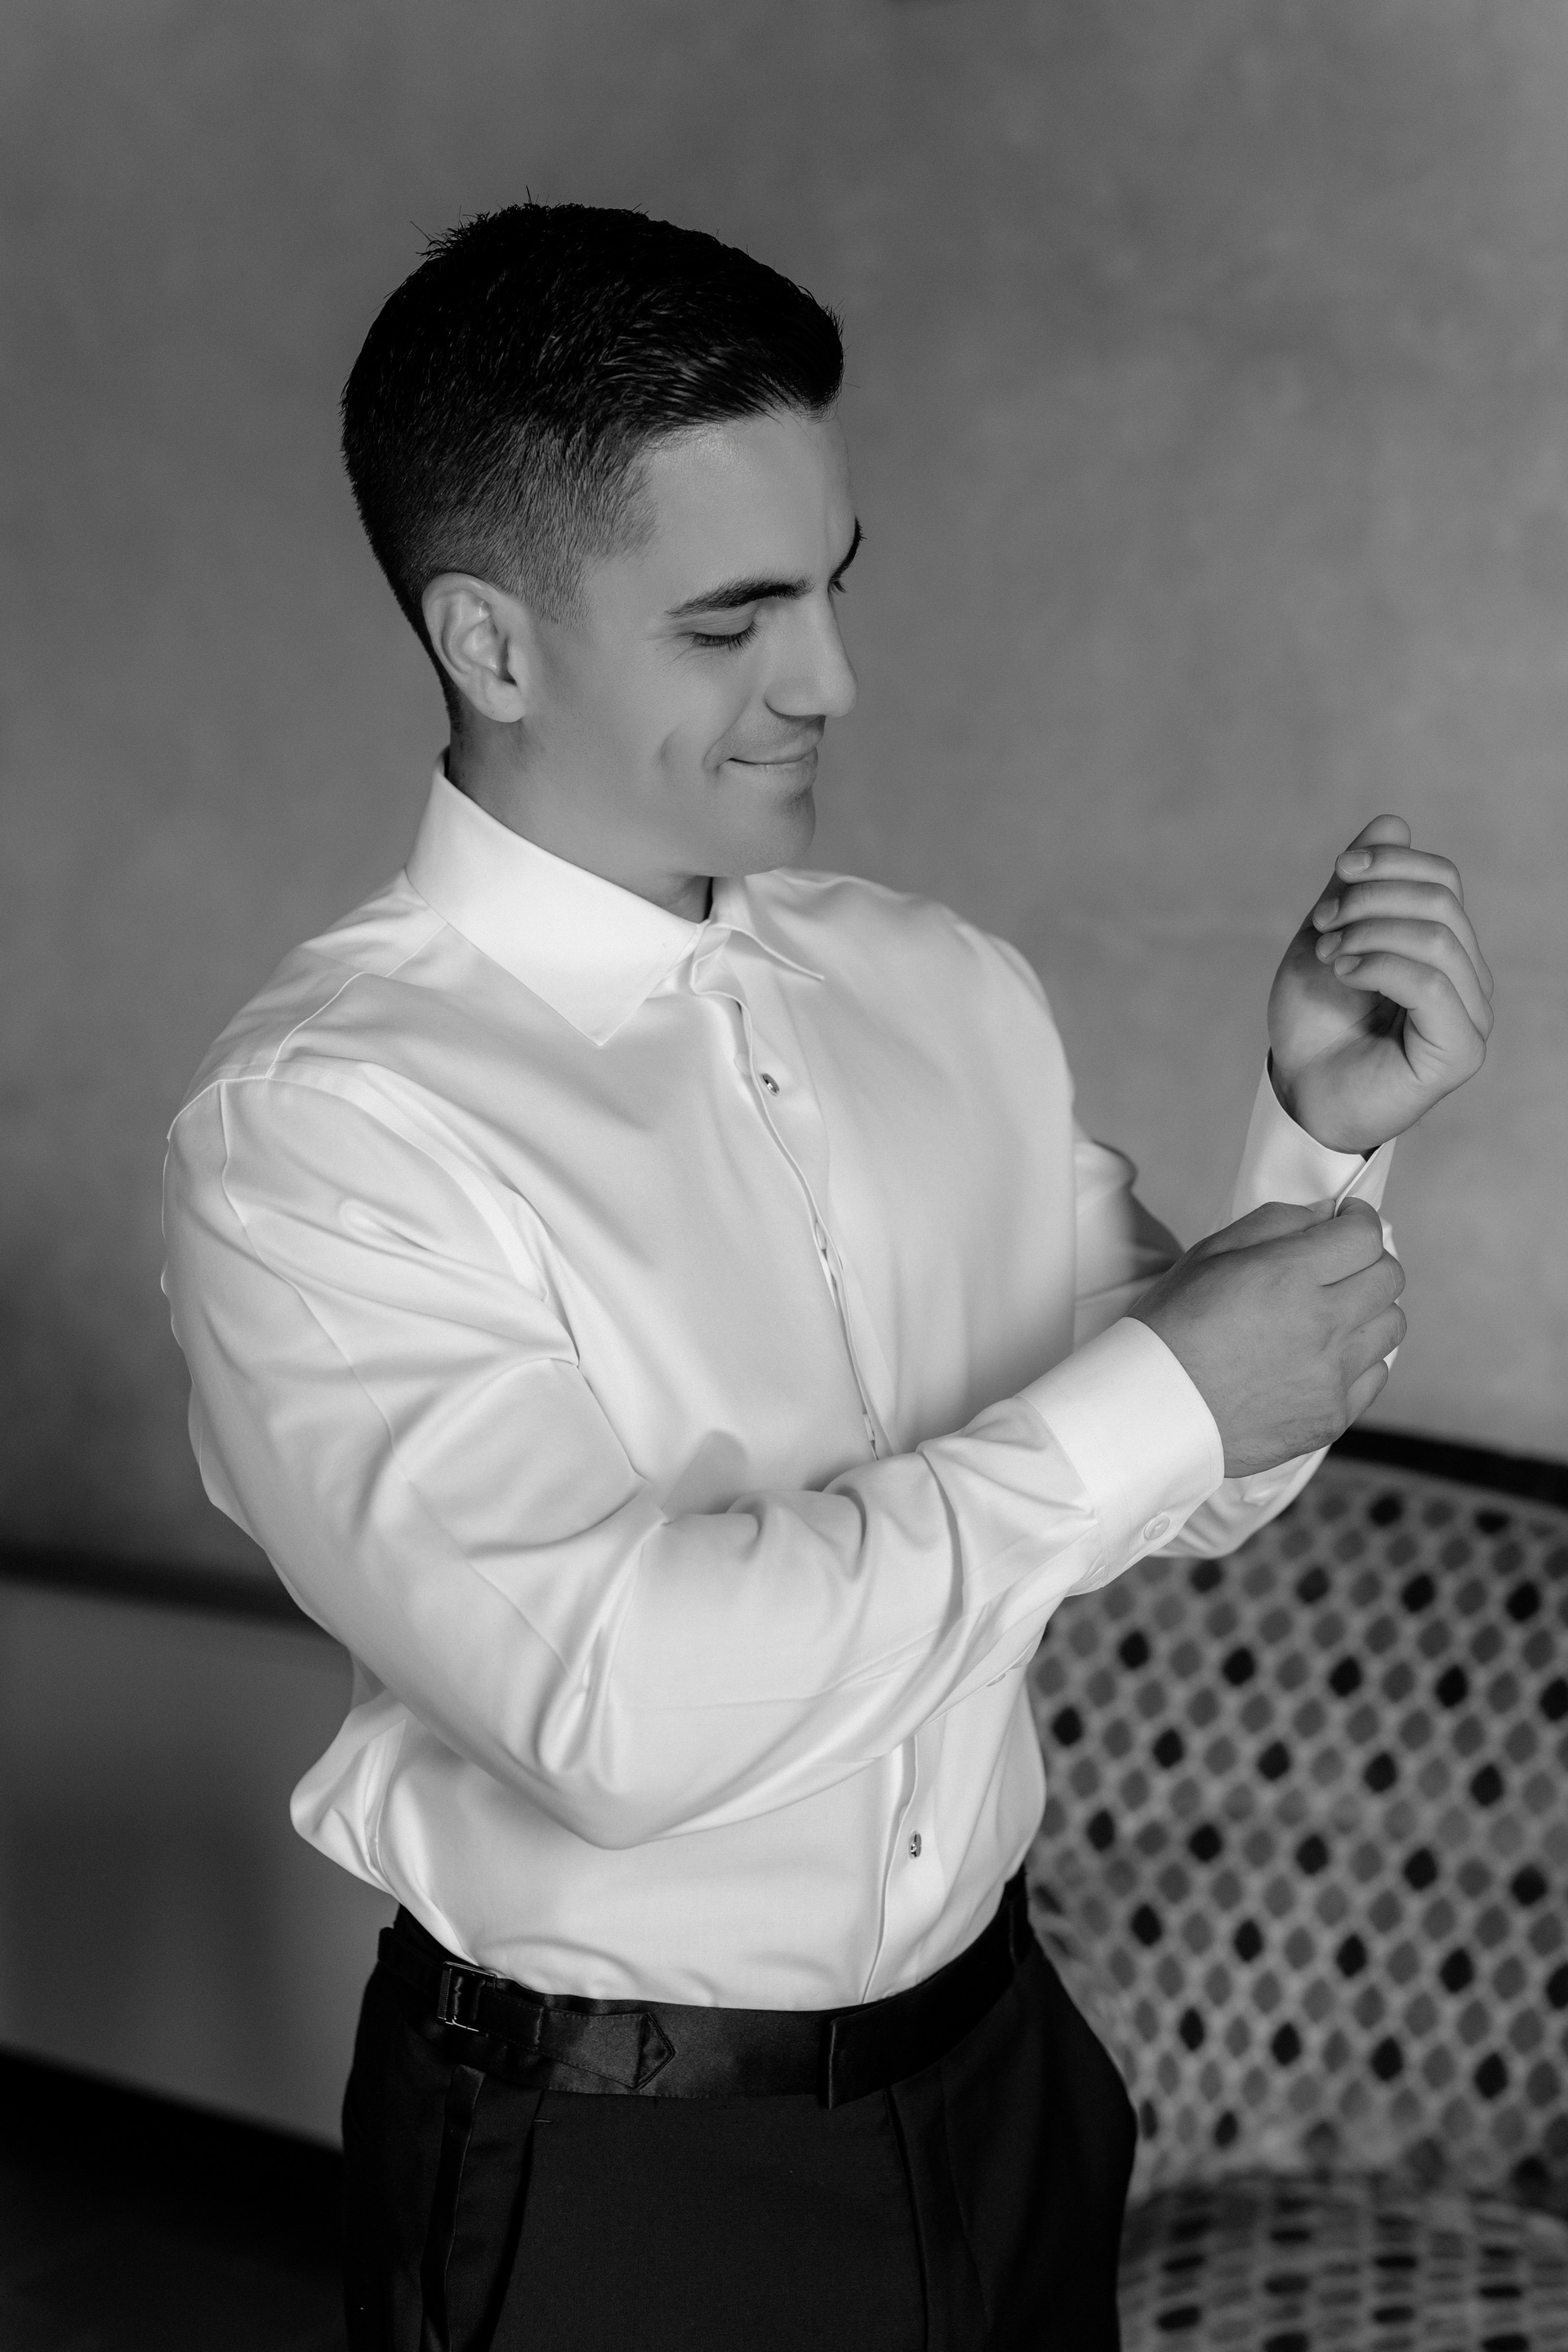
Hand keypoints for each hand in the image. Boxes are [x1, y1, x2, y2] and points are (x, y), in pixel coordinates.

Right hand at [1130, 1198, 1404, 1476]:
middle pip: (1389, 1278)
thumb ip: (1275, 1224)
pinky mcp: (1332, 1417)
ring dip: (1369, 1310)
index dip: (1358, 1219)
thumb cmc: (1171, 1329)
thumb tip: (1326, 1214)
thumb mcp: (1209, 1256)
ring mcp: (1331, 1376)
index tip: (1345, 1222)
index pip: (1364, 1235)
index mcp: (1287, 1276)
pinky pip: (1376, 1375)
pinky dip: (1359, 1359)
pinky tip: (1323, 1356)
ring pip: (1391, 1326)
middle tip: (1339, 1265)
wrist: (1153, 1412)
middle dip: (1368, 1260)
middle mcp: (1320, 1325)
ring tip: (1332, 1313)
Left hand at [1267, 814, 1493, 1152]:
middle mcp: (1467, 977)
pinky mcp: (1460, 1050)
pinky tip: (1344, 972)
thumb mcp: (1327, 935)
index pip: (1442, 877)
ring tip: (1329, 955)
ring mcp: (1471, 1014)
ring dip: (1369, 932)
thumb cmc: (1313, 1022)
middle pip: (1441, 899)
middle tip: (1324, 926)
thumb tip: (1393, 823)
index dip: (1389, 863)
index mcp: (1444, 946)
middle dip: (1371, 899)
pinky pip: (1431, 982)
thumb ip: (1357, 885)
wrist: (1299, 1091)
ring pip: (1437, 936)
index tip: (1337, 875)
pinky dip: (1379, 964)